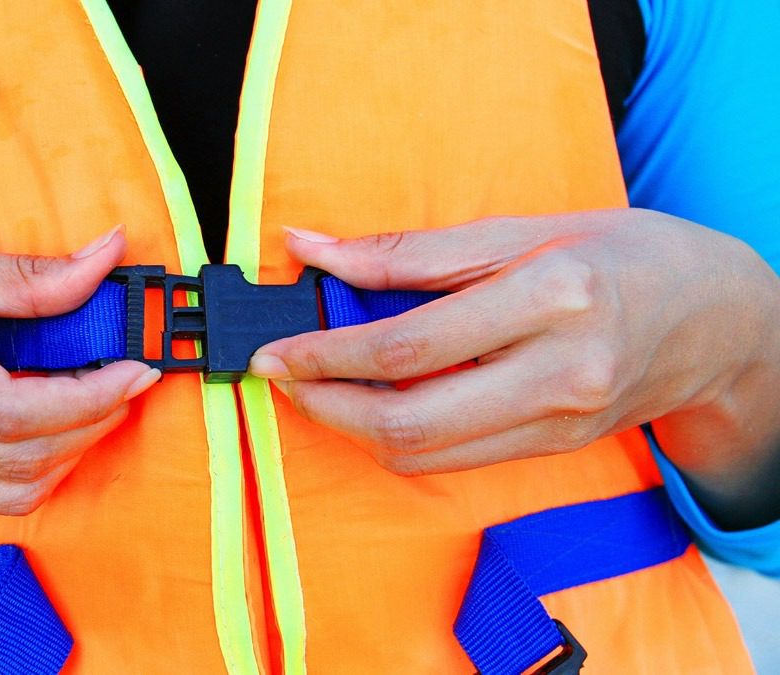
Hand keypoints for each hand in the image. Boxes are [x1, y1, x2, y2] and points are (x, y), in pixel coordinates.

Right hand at [0, 226, 157, 541]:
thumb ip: (12, 275)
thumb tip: (105, 259)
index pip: (1, 407)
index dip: (85, 397)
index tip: (134, 368)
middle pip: (10, 457)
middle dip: (91, 424)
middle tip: (131, 380)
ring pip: (2, 492)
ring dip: (70, 455)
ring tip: (101, 402)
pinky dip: (31, 471)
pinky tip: (53, 428)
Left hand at [249, 210, 779, 526]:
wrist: (714, 318)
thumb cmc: (619, 254)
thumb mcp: (522, 227)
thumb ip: (410, 250)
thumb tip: (312, 247)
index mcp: (552, 294)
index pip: (411, 342)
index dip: (327, 351)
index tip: (276, 345)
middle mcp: (558, 371)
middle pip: (411, 420)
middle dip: (326, 404)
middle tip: (279, 375)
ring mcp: (558, 422)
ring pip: (426, 453)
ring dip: (352, 428)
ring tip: (313, 388)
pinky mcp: (552, 449)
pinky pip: (452, 461)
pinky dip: (396, 439)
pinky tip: (369, 405)